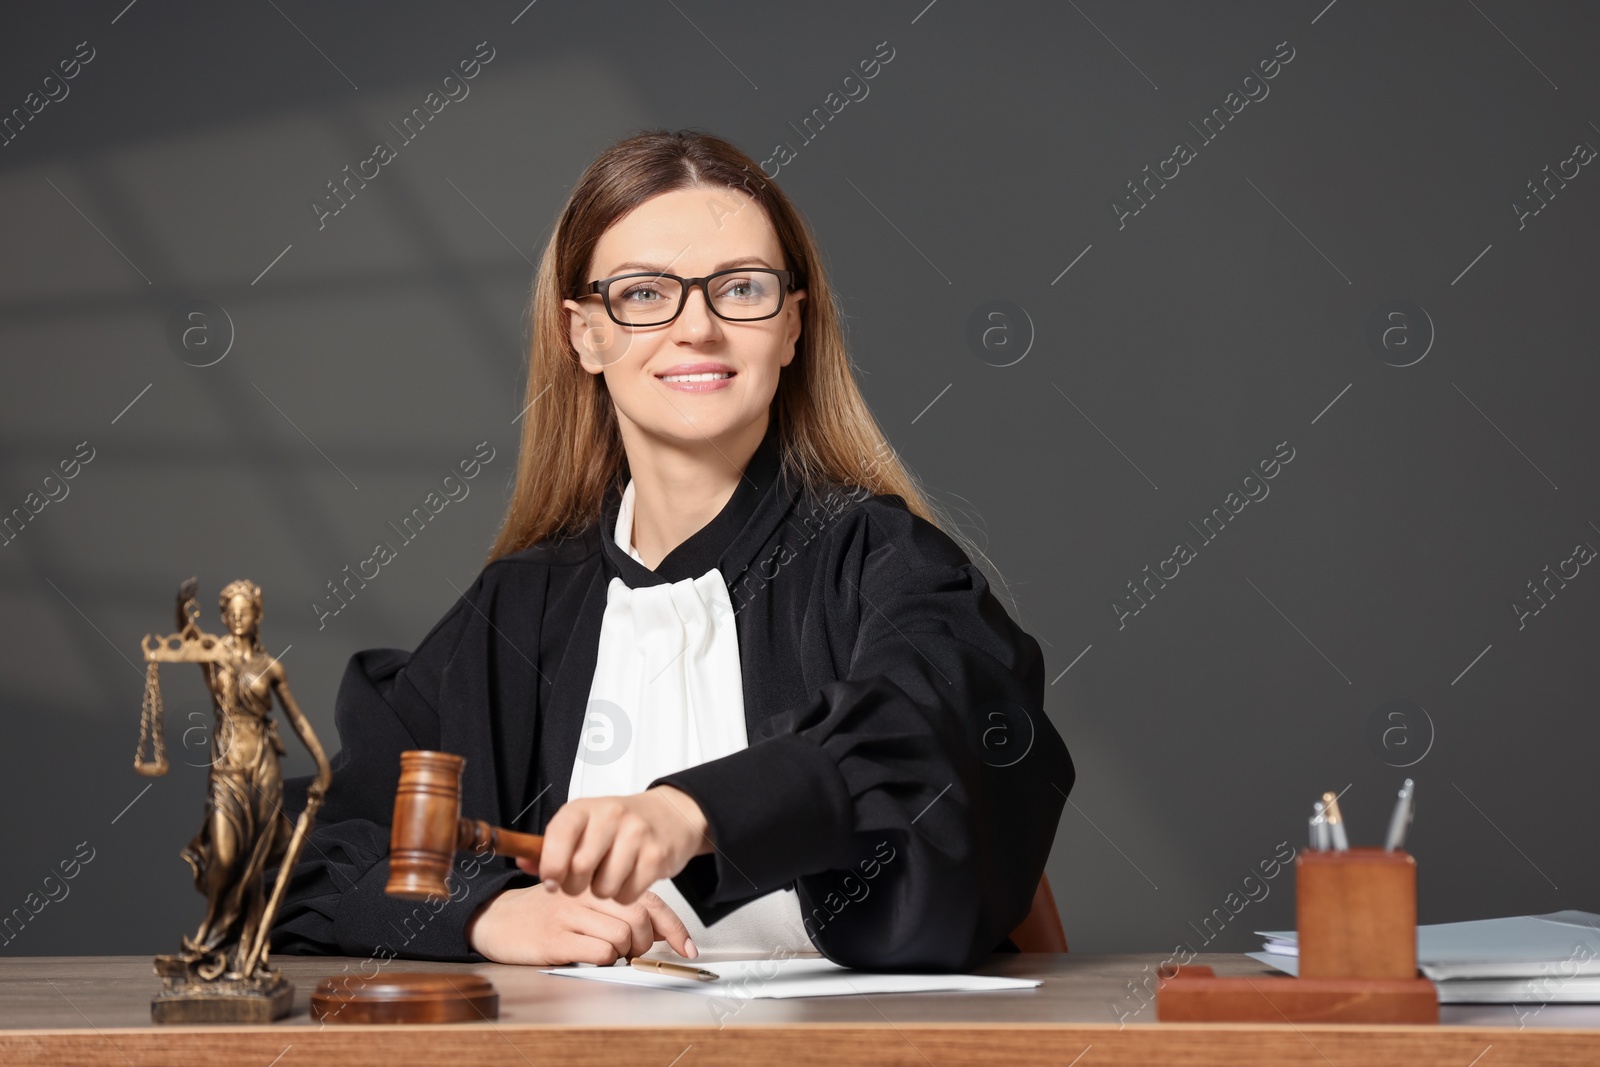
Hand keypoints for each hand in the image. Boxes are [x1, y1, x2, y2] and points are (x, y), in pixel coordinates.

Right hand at [466, 883, 696, 965]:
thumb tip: (662, 931)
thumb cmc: (546, 913)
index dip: (673, 927)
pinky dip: (603, 961)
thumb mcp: (585, 903)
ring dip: (622, 954)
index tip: (687, 948)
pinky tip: (588, 958)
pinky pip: (599, 952)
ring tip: (606, 955)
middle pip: (639, 917)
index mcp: (598, 881)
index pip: (649, 900)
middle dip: (644, 943)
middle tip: (631, 953)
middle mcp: (587, 892)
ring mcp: (570, 914)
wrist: (497, 918)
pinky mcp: (555, 938)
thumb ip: (620, 911)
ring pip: (622, 936)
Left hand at [525, 786, 712, 902]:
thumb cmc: (618, 824)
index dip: (550, 866)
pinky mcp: (657, 856)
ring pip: (604, 887)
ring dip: (602, 892)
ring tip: (608, 877)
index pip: (558, 835)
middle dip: (575, 886)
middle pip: (579, 869)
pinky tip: (627, 878)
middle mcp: (611, 816)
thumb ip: (550, 846)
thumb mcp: (583, 825)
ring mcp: (637, 835)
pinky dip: (624, 895)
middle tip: (581, 882)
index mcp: (585, 808)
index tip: (551, 882)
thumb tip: (522, 860)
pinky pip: (628, 895)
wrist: (670, 814)